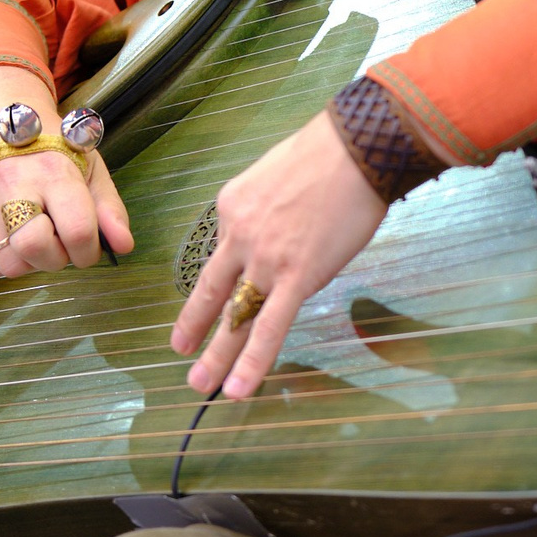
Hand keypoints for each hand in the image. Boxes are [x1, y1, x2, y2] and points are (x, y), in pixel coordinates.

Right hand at [0, 64, 133, 277]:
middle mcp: (12, 183)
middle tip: (59, 242)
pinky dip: (4, 262)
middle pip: (35, 248)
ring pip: (10, 264)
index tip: (88, 247)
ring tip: (35, 234)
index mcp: (54, 170)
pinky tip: (12, 237)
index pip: (78, 230)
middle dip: (56, 258)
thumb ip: (110, 209)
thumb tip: (123, 246)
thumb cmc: (53, 152)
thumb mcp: (91, 169)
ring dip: (29, 261)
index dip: (89, 251)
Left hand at [170, 110, 388, 398]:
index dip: (227, 273)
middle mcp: (239, 236)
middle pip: (213, 290)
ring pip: (235, 315)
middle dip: (194, 324)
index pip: (225, 249)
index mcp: (232, 206)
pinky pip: (270, 327)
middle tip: (180, 351)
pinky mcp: (296, 277)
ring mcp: (265, 259)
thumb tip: (281, 229)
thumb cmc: (327, 154)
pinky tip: (240, 387)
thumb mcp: (275, 173)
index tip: (223, 289)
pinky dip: (253, 362)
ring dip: (217, 354)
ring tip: (199, 383)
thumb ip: (268, 208)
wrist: (355, 148)